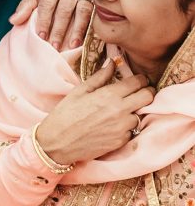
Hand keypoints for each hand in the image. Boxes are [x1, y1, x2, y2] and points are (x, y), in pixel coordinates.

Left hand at [9, 0, 93, 49]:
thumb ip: (26, 6)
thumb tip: (13, 21)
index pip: (47, 4)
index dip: (44, 21)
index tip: (41, 37)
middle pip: (64, 10)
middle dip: (59, 30)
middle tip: (54, 47)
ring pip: (82, 11)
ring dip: (77, 30)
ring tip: (71, 46)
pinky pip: (96, 13)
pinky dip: (90, 26)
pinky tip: (86, 39)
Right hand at [34, 58, 153, 165]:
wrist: (58, 142)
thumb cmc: (65, 114)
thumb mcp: (78, 91)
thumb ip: (99, 77)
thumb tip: (112, 63)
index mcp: (109, 95)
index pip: (138, 83)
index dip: (141, 80)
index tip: (139, 80)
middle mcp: (120, 111)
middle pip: (148, 97)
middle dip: (147, 92)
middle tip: (139, 92)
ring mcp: (122, 127)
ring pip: (141, 114)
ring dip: (134, 111)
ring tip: (121, 111)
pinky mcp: (121, 141)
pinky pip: (132, 130)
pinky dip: (126, 126)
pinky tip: (113, 125)